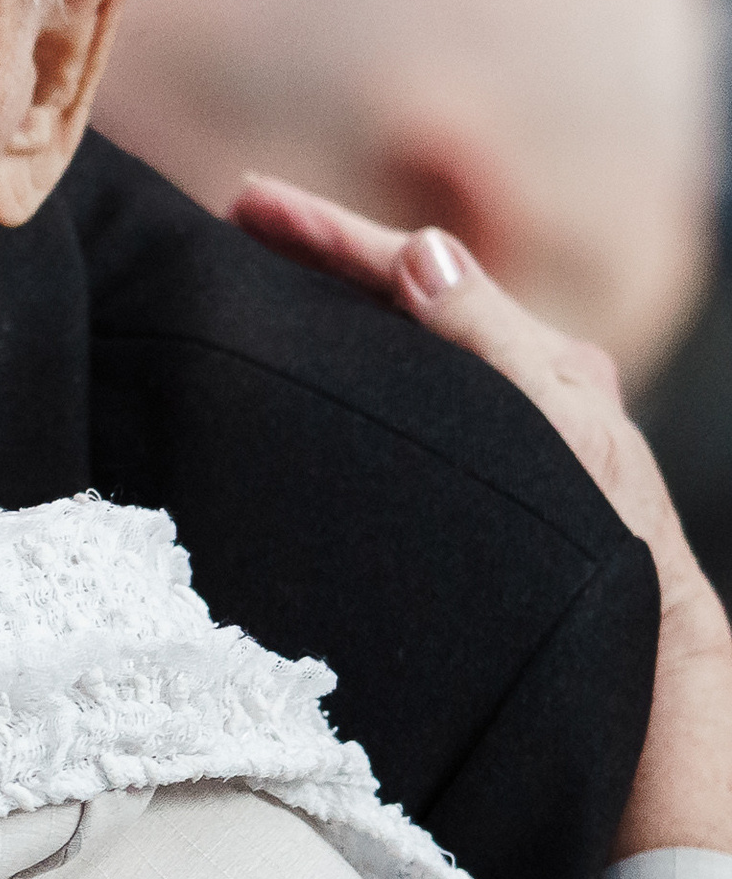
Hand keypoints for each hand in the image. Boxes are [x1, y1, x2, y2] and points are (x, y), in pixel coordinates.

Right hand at [233, 178, 731, 857]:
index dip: (332, 236)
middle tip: (238, 218)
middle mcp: (527, 389)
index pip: (422, 274)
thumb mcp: (564, 437)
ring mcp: (501, 437)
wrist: (640, 676)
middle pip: (407, 298)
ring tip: (259, 280)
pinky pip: (406, 403)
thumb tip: (424, 254)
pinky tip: (309, 376)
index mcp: (549, 366)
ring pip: (402, 349)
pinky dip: (352, 369)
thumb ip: (495, 343)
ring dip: (331, 309)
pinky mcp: (478, 485)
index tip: (249, 202)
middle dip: (323, 257)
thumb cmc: (608, 568)